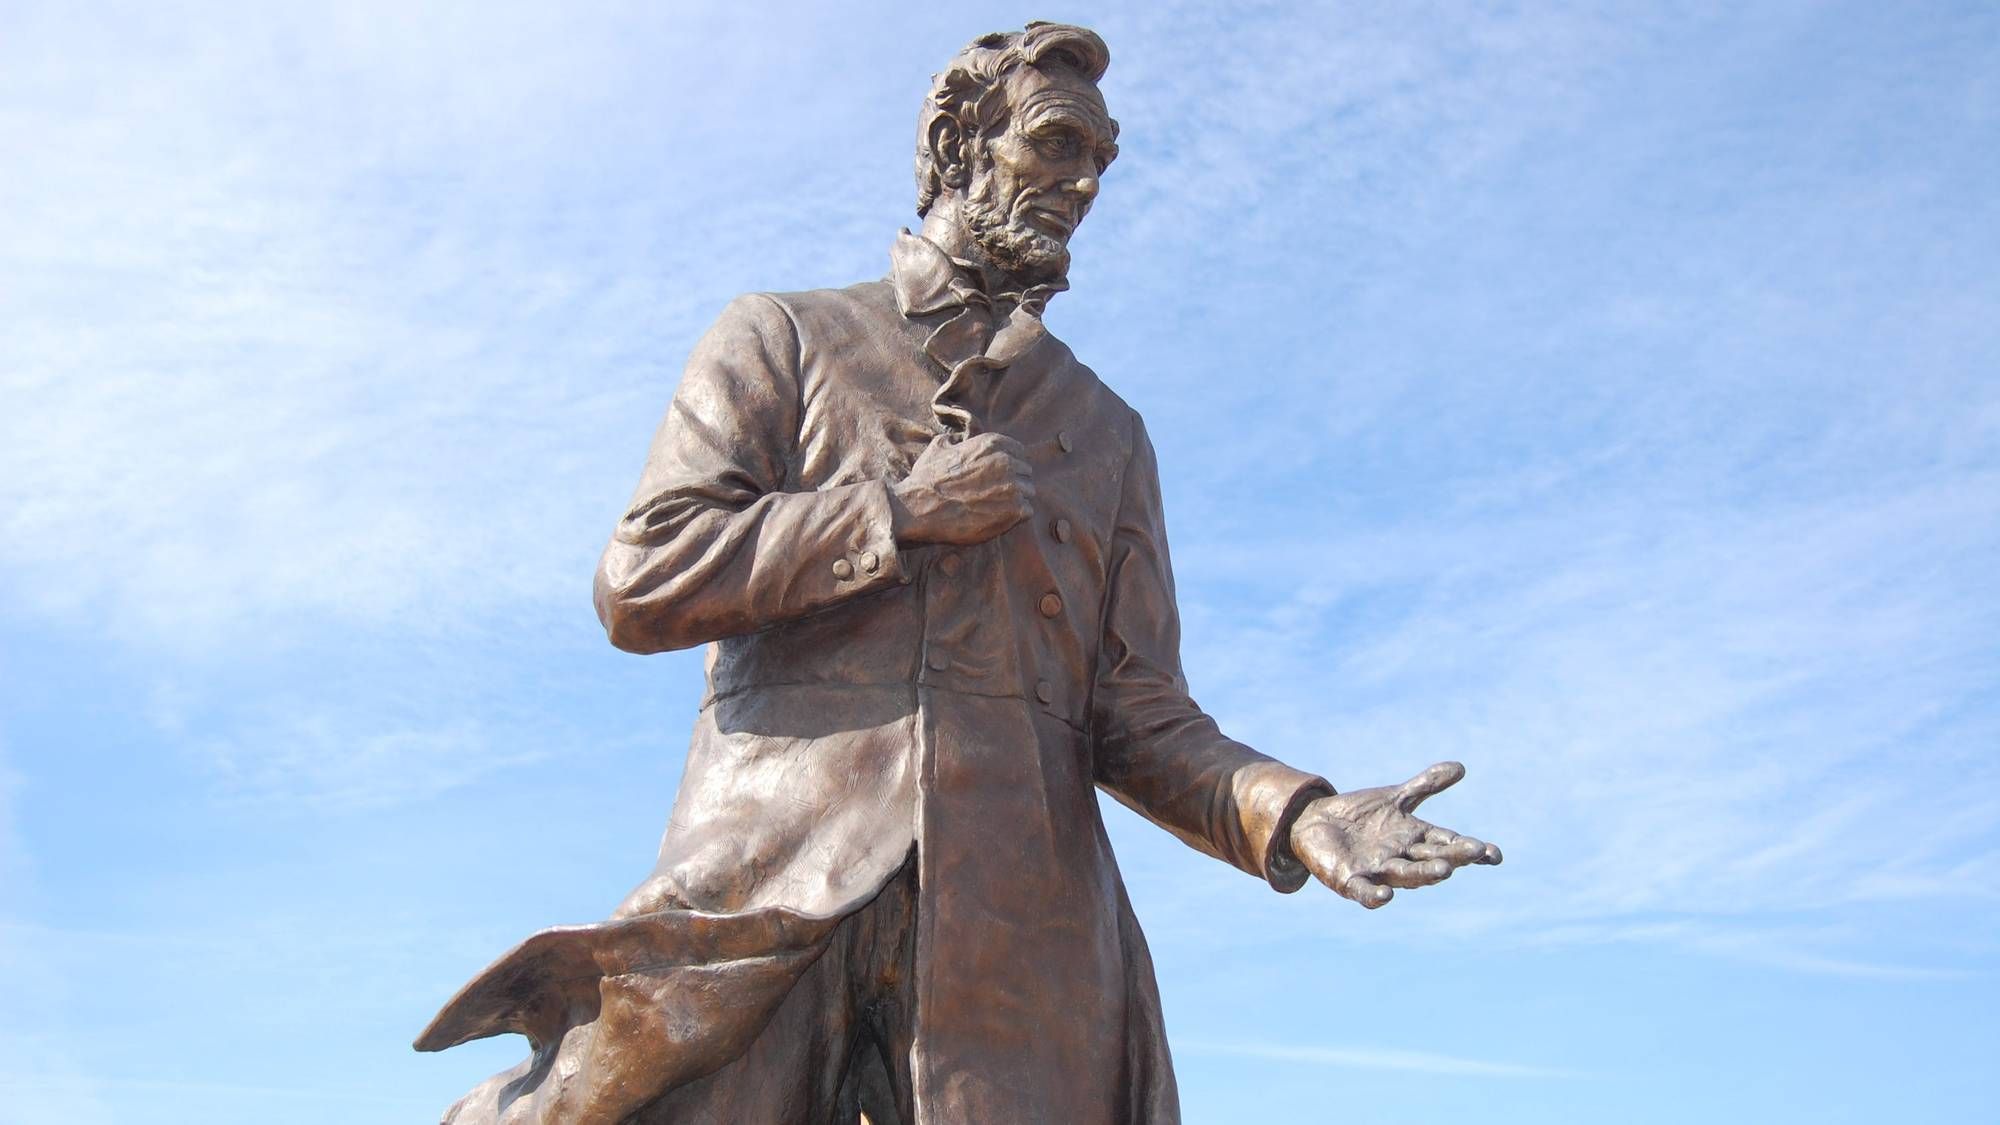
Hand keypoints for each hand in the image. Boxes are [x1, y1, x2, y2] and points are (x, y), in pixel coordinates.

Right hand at [889, 432, 1034, 545]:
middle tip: (996, 495)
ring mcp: (1013, 486)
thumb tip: (957, 439)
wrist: (920, 507)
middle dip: (1014, 482)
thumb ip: (956, 440)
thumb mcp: (939, 447)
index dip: (1010, 465)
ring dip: (1016, 500)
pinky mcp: (1014, 510)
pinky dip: (1016, 517)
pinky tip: (999, 518)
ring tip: (997, 508)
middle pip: (1025, 473)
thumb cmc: (927, 479)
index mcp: (992, 443)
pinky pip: (1028, 511)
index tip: (1000, 476)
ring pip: (1028, 492)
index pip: (1019, 452)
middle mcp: (1007, 461)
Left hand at [1288, 761, 1501, 908]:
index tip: (1494, 854)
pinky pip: (1364, 891)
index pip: (1449, 844)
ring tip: (1444, 872)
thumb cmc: (1361, 816)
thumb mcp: (1396, 798)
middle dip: (1453, 858)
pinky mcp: (1350, 879)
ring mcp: (1377, 871)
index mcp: (1415, 840)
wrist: (1315, 824)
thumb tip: (1461, 767)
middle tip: (1474, 851)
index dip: (1471, 850)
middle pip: (1431, 860)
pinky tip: (1385, 896)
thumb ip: (1427, 786)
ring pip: (1405, 876)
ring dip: (1424, 875)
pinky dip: (1374, 895)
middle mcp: (1401, 858)